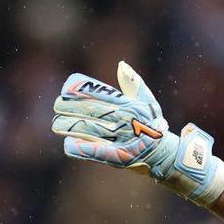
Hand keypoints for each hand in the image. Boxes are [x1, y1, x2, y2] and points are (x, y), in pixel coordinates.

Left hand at [51, 62, 223, 205]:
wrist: (168, 156)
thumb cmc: (154, 127)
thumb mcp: (147, 103)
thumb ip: (133, 84)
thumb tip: (121, 65)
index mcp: (130, 105)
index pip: (101, 94)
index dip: (81, 91)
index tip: (65, 90)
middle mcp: (126, 120)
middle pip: (92, 111)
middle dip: (70, 108)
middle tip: (56, 106)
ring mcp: (123, 139)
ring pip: (91, 130)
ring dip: (70, 126)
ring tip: (56, 124)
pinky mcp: (121, 158)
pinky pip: (98, 152)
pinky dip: (82, 149)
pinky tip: (68, 145)